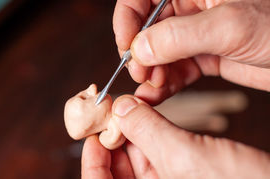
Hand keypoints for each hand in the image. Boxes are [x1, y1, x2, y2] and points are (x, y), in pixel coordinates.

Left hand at [82, 95, 269, 177]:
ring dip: (132, 135)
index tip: (91, 134)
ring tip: (130, 110)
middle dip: (112, 142)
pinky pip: (158, 157)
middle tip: (111, 114)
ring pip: (137, 162)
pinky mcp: (186, 178)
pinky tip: (150, 118)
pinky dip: (152, 136)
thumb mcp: (186, 157)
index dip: (92, 162)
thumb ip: (148, 131)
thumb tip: (120, 107)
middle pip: (118, 172)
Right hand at [113, 0, 269, 104]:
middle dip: (138, 49)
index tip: (125, 42)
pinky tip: (157, 94)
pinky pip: (172, 69)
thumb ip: (181, 35)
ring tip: (151, 87)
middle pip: (144, 24)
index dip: (127, 14)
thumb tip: (139, 48)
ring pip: (155, 50)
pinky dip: (162, 84)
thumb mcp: (232, 24)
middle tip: (139, 71)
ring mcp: (195, 34)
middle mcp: (190, 6)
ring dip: (148, 70)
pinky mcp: (202, 58)